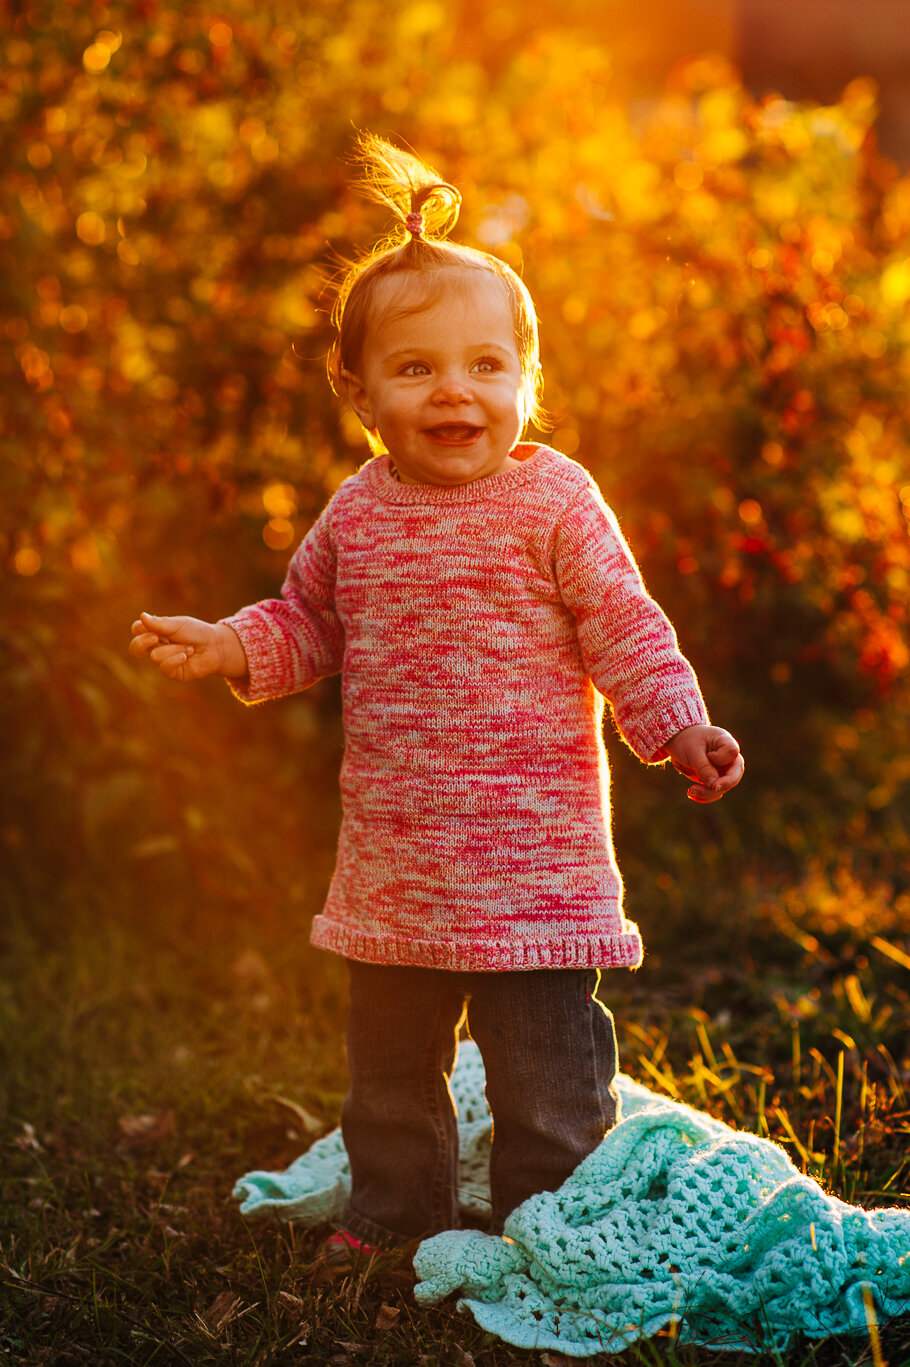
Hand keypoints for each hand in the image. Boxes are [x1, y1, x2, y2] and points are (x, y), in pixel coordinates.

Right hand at [129, 612, 246, 682]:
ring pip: (155, 656)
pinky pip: (164, 667)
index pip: (137, 630)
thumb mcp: (179, 624)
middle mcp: (156, 647)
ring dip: (174, 649)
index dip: (140, 628)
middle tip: (156, 637)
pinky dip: (176, 659)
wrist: (215, 646)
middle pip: (135, 648)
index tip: (152, 626)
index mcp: (155, 631)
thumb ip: (160, 623)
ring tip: (189, 647)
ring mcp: (162, 661)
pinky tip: (186, 656)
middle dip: (143, 642)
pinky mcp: (171, 672)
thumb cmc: (197, 632)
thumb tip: (142, 616)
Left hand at [665, 725, 743, 803]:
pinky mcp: (716, 778)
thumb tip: (714, 786)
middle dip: (720, 785)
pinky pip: (715, 791)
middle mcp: (729, 757)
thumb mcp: (692, 751)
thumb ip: (704, 767)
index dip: (721, 758)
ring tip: (691, 791)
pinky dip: (705, 796)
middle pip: (734, 775)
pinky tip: (692, 794)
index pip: (732, 753)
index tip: (708, 755)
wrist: (678, 741)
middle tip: (706, 789)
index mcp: (725, 741)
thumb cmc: (686, 740)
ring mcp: (724, 769)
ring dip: (708, 792)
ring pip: (724, 787)